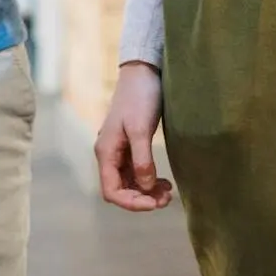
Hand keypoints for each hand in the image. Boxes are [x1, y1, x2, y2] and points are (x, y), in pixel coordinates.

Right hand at [96, 63, 172, 210]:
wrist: (143, 72)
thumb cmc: (140, 97)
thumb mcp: (141, 129)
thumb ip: (142, 160)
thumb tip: (145, 187)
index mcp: (106, 152)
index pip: (112, 191)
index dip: (132, 202)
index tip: (154, 204)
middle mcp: (109, 155)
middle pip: (121, 190)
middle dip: (142, 199)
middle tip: (167, 199)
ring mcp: (120, 151)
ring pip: (130, 182)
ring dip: (147, 191)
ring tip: (168, 193)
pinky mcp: (131, 145)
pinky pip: (137, 172)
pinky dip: (149, 180)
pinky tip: (164, 182)